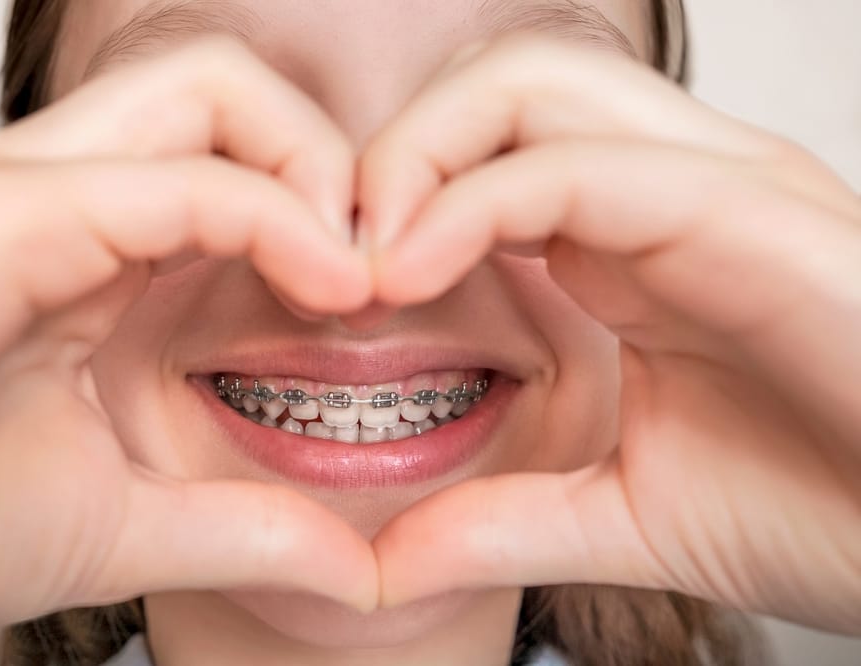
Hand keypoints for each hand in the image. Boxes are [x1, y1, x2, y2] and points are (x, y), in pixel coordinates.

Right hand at [0, 36, 376, 648]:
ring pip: (214, 93)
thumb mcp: (127, 523)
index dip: (333, 213)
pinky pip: (176, 178)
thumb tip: (356, 572)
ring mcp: (32, 191)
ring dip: (315, 172)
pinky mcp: (4, 216)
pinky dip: (273, 217)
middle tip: (385, 268)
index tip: (386, 303)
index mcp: (97, 247)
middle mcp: (69, 195)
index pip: (243, 160)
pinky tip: (333, 288)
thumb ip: (244, 530)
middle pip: (238, 95)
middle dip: (334, 165)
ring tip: (358, 277)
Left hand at [364, 38, 860, 633]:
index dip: (389, 201)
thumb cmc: (828, 513)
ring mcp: (709, 186)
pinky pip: (580, 164)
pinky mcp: (747, 211)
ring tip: (369, 267)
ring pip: (527, 85)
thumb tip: (384, 562)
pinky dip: (472, 205)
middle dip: (393, 154)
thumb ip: (501, 524)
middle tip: (334, 257)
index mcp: (630, 241)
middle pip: (494, 83)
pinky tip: (410, 275)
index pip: (484, 149)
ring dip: (417, 160)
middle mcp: (666, 189)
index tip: (327, 290)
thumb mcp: (623, 516)